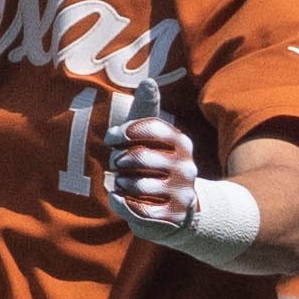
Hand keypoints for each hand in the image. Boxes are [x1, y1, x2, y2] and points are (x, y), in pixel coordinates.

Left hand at [105, 112, 202, 235]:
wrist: (181, 209)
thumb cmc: (157, 165)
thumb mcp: (153, 137)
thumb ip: (147, 110)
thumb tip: (149, 81)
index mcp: (181, 141)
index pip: (148, 128)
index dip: (123, 132)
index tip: (111, 138)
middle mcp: (186, 166)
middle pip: (139, 157)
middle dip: (119, 161)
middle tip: (118, 165)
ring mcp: (182, 192)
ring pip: (136, 184)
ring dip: (120, 184)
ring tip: (123, 183)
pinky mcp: (173, 217)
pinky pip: (137, 209)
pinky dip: (121, 203)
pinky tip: (121, 199)